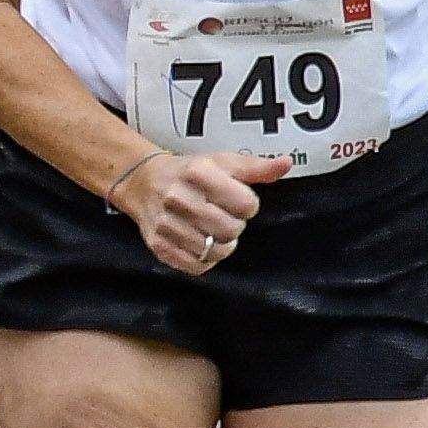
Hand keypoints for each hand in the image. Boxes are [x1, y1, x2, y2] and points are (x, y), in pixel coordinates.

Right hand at [111, 147, 280, 277]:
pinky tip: (200, 242)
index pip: (247, 204)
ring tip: (211, 230)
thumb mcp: (222, 162)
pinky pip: (196, 265)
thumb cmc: (187, 174)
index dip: (247, 204)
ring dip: (220, 244)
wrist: (142, 183)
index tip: (236, 200)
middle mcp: (178, 198)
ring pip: (215, 250)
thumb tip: (285, 164)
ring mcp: (166, 224)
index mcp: (198, 173)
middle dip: (234, 225)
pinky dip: (204, 258)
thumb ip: (256, 167)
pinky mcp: (159, 245)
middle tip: (222, 216)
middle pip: (232, 230)